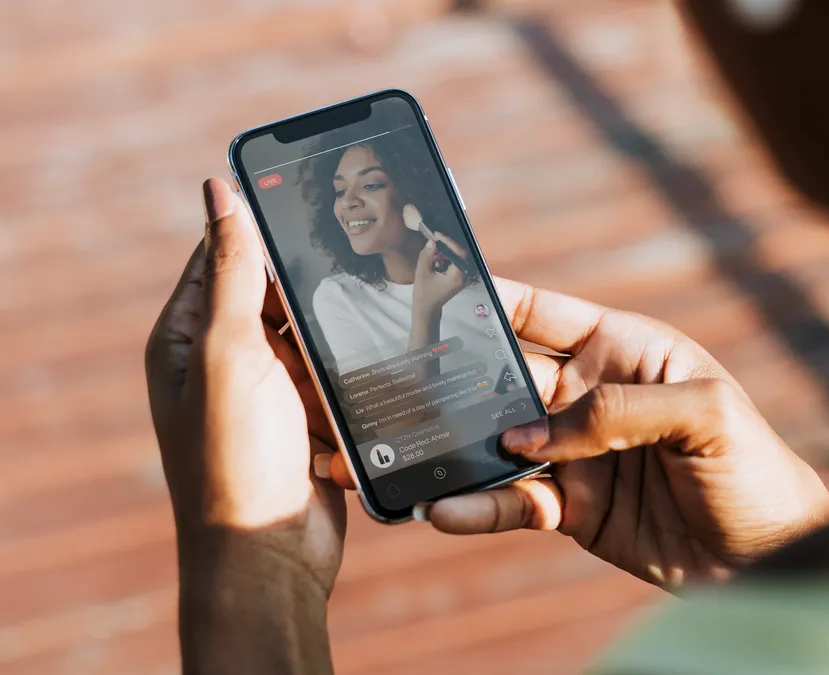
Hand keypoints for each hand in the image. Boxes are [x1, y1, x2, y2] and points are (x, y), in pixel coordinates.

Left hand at [145, 179, 344, 672]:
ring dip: (336, 334)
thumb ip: (234, 273)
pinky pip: (334, 376)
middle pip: (275, 295)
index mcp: (186, 338)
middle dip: (313, 288)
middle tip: (362, 260)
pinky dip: (351, 371)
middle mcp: (222, 361)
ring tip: (375, 316)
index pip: (221, 257)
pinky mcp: (305, 420)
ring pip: (313, 336)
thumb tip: (219, 191)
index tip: (309, 200)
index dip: (260, 227)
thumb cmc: (235, 458)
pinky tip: (379, 360)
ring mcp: (266, 393)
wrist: (269, 553)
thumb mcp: (231, 354)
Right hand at [322, 280, 828, 588]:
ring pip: (497, 442)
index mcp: (624, 349)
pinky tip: (444, 509)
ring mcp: (576, 453)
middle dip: (449, 375)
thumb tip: (529, 433)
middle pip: (503, 377)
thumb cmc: (756, 469)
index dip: (487, 298)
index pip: (541, 312)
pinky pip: (512, 500)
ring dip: (452, 447)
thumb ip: (617, 411)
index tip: (426, 287)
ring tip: (401, 452)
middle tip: (392, 379)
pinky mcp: (571, 508)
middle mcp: (590, 395)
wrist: (770, 559)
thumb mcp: (704, 416)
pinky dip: (477, 505)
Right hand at [411, 227, 467, 319]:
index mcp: (458, 276)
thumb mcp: (422, 272)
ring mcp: (464, 278)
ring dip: (447, 252)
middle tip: (435, 241)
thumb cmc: (424, 293)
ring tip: (434, 253)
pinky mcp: (461, 278)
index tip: (437, 235)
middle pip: (461, 254)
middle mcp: (465, 276)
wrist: (428, 308)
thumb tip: (431, 241)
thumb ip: (427, 255)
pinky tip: (437, 261)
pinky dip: (448, 258)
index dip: (449, 242)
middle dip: (448, 246)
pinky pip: (458, 263)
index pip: (459, 253)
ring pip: (459, 257)